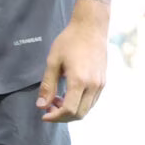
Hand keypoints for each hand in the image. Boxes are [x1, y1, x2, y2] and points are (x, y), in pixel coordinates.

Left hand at [38, 2, 107, 121]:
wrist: (91, 28)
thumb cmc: (69, 41)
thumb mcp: (53, 62)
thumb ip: (47, 85)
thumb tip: (41, 105)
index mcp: (80, 81)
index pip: (69, 110)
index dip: (55, 117)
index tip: (43, 115)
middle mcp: (93, 86)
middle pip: (79, 114)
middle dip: (62, 116)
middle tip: (48, 108)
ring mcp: (101, 84)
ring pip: (87, 109)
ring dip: (71, 111)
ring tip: (56, 100)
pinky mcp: (103, 81)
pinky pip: (92, 101)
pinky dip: (79, 104)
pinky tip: (67, 94)